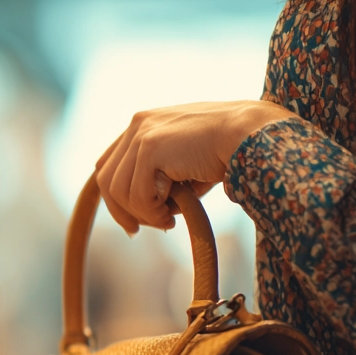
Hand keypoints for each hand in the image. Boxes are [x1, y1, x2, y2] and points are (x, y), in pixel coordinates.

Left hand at [95, 100, 297, 233]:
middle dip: (122, 211)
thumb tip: (146, 214)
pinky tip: (172, 214)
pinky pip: (138, 195)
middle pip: (107, 179)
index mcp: (144, 124)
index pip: (109, 164)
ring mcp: (141, 134)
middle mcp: (137, 124)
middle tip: (140, 230)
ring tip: (168, 220)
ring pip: (120, 191)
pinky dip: (152, 212)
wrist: (249, 133)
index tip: (130, 223)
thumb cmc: (225, 152)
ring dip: (143, 214)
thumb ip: (160, 179)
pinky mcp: (150, 146)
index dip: (114, 198)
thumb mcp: (184, 163)